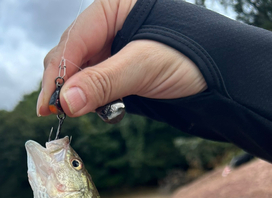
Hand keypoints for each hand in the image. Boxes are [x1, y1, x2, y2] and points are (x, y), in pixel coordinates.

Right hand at [37, 0, 206, 117]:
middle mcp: (111, 23)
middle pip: (73, 54)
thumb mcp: (144, 67)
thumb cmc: (190, 57)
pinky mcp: (122, 67)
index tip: (48, 105)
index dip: (57, 74)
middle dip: (64, 84)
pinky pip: (97, 82)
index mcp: (114, 7)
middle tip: (55, 113)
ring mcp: (116, 46)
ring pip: (83, 70)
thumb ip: (103, 82)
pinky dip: (93, 97)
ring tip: (75, 112)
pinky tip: (94, 107)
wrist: (223, 75)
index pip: (74, 39)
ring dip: (78, 93)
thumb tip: (66, 102)